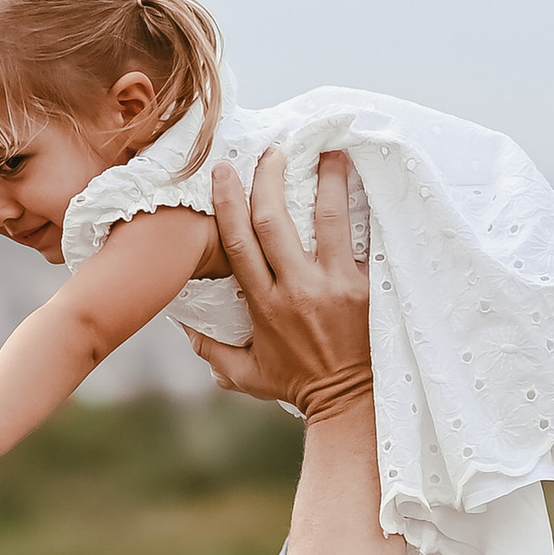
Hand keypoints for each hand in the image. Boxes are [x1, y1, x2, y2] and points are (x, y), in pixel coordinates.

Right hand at [182, 149, 369, 409]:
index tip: (224, 171)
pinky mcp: (367, 288)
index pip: (239, 243)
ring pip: (328, 219)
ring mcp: (335, 286)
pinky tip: (367, 182)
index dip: (228, 202)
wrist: (350, 403)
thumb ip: (214, 352)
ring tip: (331, 152)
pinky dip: (367, 209)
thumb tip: (185, 330)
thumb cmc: (300, 386)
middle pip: (275, 221)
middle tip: (275, 151)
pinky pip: (366, 240)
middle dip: (270, 179)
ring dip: (328, 180)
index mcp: (264, 304)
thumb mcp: (248, 375)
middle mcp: (296, 290)